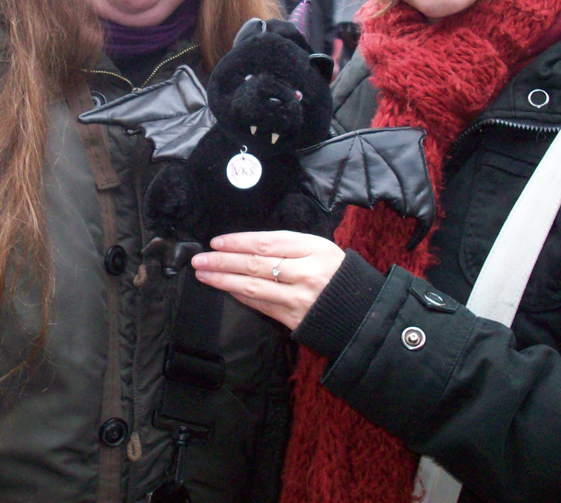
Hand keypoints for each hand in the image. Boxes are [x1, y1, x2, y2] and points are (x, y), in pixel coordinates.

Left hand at [191, 231, 344, 329]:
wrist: (361, 311)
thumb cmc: (337, 274)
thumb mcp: (321, 249)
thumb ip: (289, 245)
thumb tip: (248, 244)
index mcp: (315, 249)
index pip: (267, 242)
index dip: (238, 241)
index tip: (216, 242)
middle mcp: (306, 272)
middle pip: (255, 264)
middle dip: (223, 261)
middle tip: (199, 259)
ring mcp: (299, 298)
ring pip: (253, 287)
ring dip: (224, 280)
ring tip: (203, 274)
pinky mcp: (293, 319)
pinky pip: (260, 305)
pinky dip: (240, 296)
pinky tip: (224, 289)